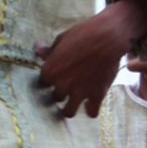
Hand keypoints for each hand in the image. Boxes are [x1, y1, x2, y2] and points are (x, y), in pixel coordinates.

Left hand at [37, 0, 146, 117]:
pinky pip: (91, 113)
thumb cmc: (83, 34)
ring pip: (68, 112)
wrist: (109, 36)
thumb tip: (37, 48)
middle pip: (55, 98)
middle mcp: (61, 85)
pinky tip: (91, 106)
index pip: (42, 84)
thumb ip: (48, 50)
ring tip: (74, 103)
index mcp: (49, 72)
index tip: (56, 78)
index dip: (50, 81)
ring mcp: (79, 92)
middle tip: (69, 87)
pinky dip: (91, 111)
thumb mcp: (61, 40)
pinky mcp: (97, 94)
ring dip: (71, 107)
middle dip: (61, 93)